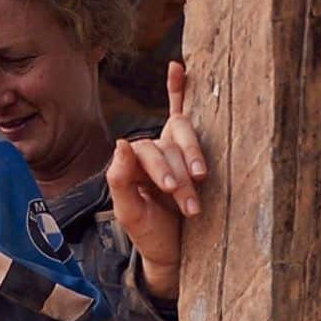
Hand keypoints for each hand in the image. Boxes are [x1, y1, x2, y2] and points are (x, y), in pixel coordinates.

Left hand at [107, 59, 206, 301]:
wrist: (173, 253)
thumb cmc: (151, 236)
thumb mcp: (130, 214)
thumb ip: (119, 179)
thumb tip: (122, 142)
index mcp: (130, 166)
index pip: (146, 151)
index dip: (162, 168)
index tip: (173, 190)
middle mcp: (149, 153)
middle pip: (167, 145)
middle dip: (180, 174)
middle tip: (189, 203)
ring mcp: (168, 149)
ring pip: (183, 136)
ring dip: (193, 157)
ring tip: (201, 181)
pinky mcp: (186, 151)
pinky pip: (179, 112)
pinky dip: (178, 90)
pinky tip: (176, 67)